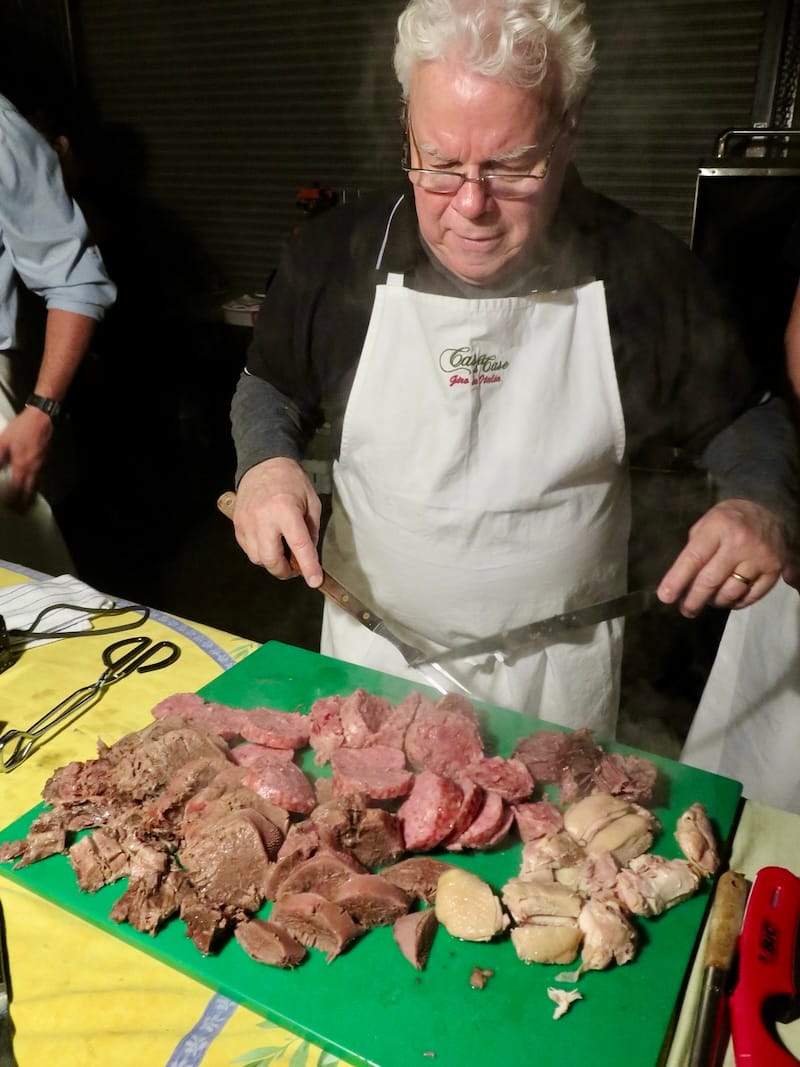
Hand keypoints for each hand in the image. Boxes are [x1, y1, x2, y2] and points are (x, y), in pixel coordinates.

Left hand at [0, 406, 52, 511]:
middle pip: (30, 491)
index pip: (18, 489)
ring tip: (25, 504)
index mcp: (23, 466)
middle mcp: (34, 469)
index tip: (9, 508)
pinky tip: (31, 485)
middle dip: (25, 504)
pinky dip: (35, 485)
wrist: (42, 417)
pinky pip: (40, 477)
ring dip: (30, 496)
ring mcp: (42, 465)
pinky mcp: (45, 459)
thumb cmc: (24, 428)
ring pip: (37, 485)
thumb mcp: (4, 441)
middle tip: (20, 512)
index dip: (13, 500)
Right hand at [233, 457, 322, 586]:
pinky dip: (260, 552)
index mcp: (286, 510)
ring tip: (282, 552)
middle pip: (271, 560)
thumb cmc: (292, 481)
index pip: (299, 545)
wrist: (263, 463)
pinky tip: (269, 543)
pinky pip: (248, 549)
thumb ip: (311, 530)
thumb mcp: (311, 502)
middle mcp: (263, 518)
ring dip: (272, 562)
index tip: (314, 581)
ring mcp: (246, 522)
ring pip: (257, 558)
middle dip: (284, 571)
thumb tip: (309, 556)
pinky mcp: (237, 524)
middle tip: (295, 567)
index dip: (308, 567)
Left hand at [657, 498, 786, 616]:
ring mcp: (759, 558)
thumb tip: (681, 581)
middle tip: (686, 610)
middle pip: (711, 580)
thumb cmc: (731, 519)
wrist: (773, 511)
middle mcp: (740, 543)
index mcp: (719, 527)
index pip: (694, 558)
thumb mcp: (707, 522)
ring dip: (715, 601)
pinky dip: (735, 603)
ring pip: (730, 593)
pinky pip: (750, 597)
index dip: (677, 580)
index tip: (665, 597)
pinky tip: (727, 599)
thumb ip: (695, 548)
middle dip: (694, 599)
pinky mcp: (774, 571)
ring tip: (708, 600)